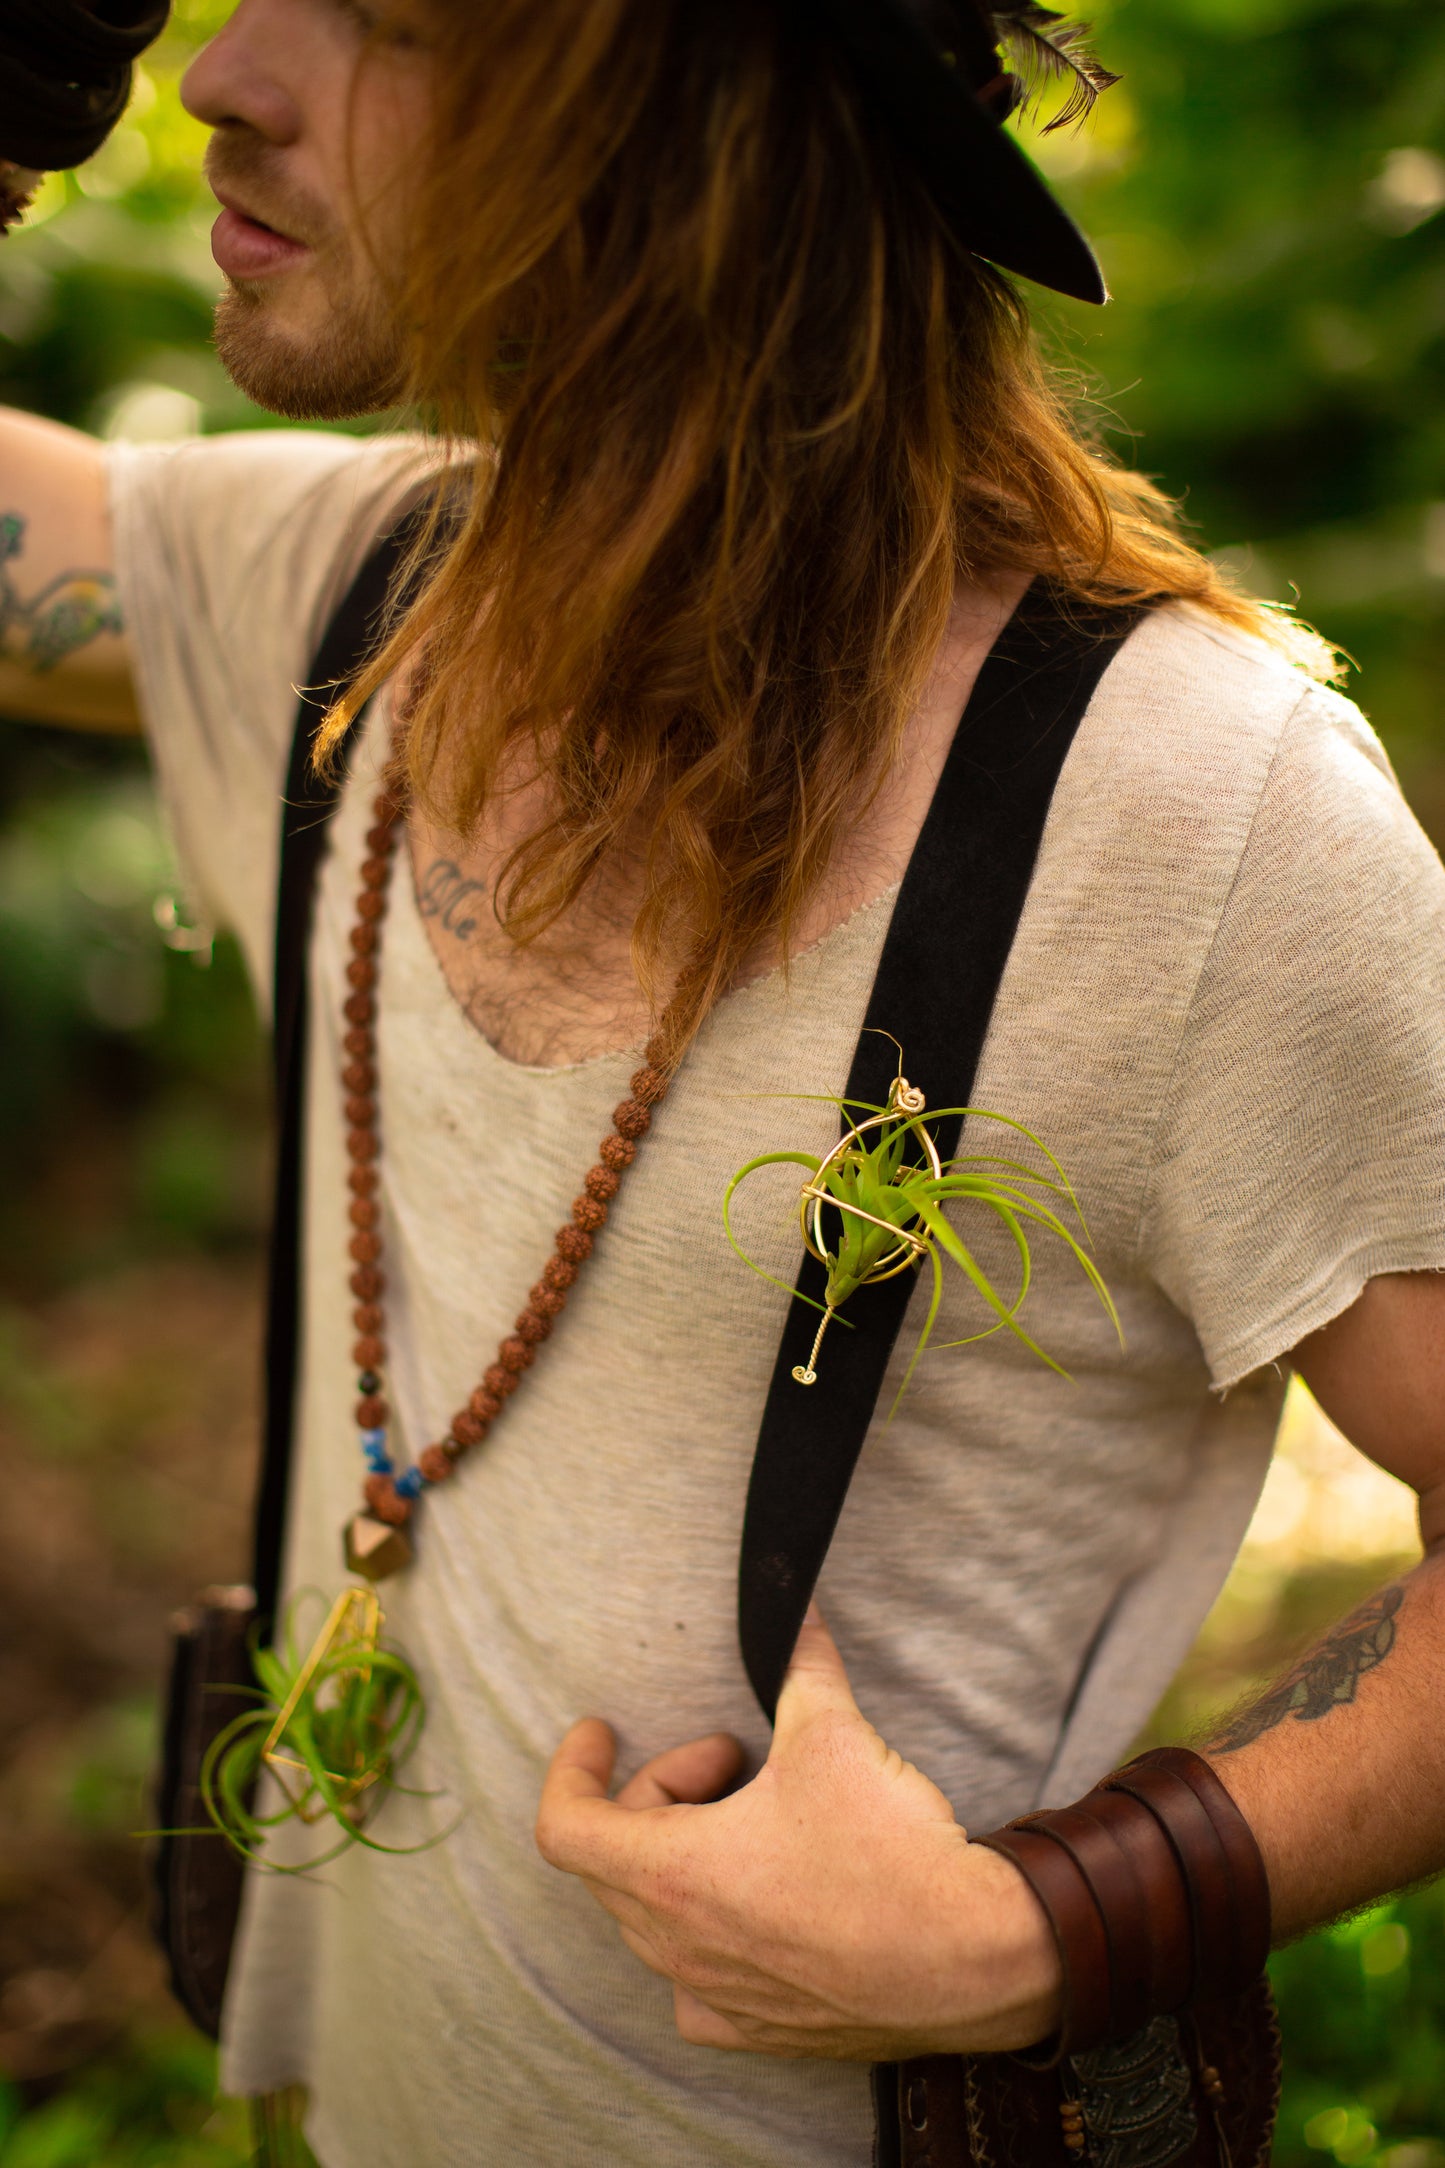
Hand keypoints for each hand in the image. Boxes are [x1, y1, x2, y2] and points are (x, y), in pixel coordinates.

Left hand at [535, 1608, 1060, 2059]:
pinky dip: (708, 1934)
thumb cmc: (888, 1851)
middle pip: (617, 1859)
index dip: (572, 1768)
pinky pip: (697, 1984)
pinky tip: (759, 1904)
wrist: (970, 1958)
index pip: (566, 1827)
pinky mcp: (759, 2032)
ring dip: (683, 1856)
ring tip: (753, 1819)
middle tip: (731, 1756)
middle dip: (662, 1791)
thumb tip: (795, 1605)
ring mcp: (716, 1998)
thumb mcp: (832, 1732)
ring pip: (655, 1919)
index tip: (601, 1732)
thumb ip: (799, 1661)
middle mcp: (677, 1947)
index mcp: (671, 1874)